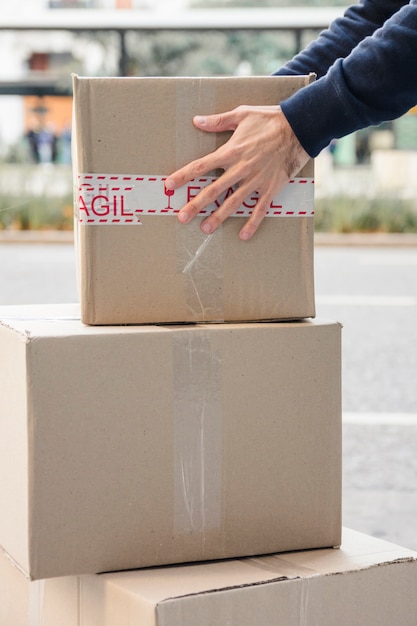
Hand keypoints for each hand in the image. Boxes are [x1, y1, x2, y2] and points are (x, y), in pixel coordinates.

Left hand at [165, 105, 309, 240]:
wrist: (299, 127)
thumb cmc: (270, 119)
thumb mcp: (242, 114)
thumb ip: (218, 121)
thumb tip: (196, 121)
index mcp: (231, 152)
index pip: (201, 166)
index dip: (183, 176)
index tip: (170, 184)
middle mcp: (240, 169)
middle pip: (213, 190)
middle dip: (196, 205)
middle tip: (181, 217)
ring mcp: (256, 181)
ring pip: (233, 204)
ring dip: (218, 218)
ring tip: (205, 229)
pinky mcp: (271, 188)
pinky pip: (260, 209)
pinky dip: (252, 223)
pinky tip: (243, 235)